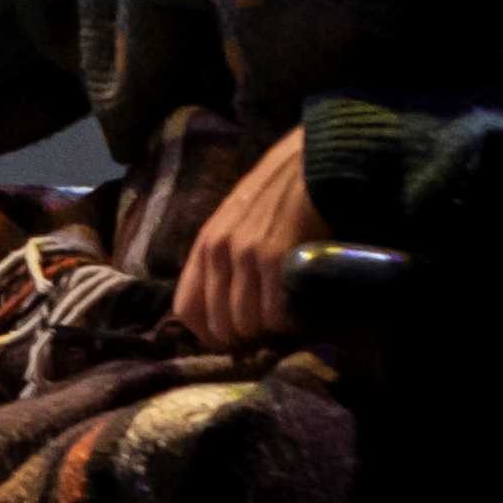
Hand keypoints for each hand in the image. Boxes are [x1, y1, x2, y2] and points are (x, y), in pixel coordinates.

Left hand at [171, 131, 328, 348]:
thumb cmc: (283, 190)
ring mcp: (246, 255)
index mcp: (206, 244)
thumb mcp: (239, 219)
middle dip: (246, 340)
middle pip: (220, 326)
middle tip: (272, 337)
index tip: (236, 342)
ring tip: (291, 323)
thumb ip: (227, 255)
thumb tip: (228, 304)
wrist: (316, 159)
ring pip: (248, 326)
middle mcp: (218, 251)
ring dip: (271, 333)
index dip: (210, 334)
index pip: (186, 310)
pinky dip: (293, 325)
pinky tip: (307, 313)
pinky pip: (278, 316)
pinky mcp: (277, 259)